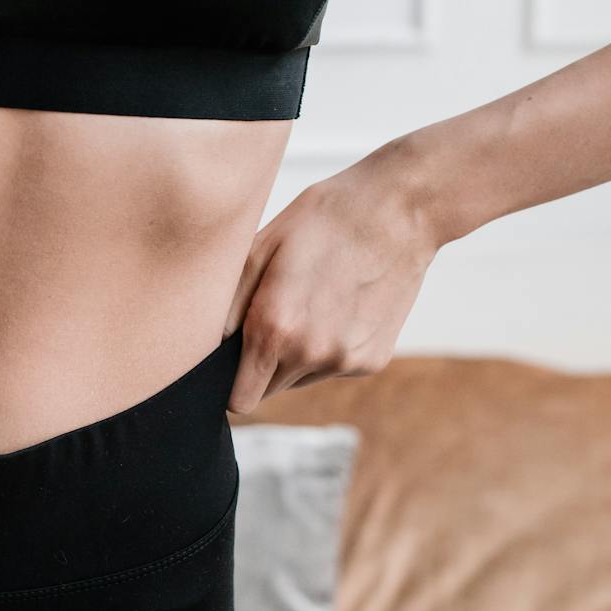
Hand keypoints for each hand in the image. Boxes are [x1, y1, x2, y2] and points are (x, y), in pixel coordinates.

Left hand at [222, 164, 440, 412]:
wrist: (399, 211)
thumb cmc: (323, 219)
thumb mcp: (259, 248)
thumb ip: (228, 307)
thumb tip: (212, 347)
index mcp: (275, 329)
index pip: (240, 400)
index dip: (230, 384)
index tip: (232, 363)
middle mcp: (310, 354)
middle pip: (268, 390)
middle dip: (262, 366)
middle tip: (275, 317)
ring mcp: (345, 360)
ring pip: (301, 379)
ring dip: (297, 355)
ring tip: (313, 303)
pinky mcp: (373, 360)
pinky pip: (334, 367)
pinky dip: (331, 347)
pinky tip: (342, 306)